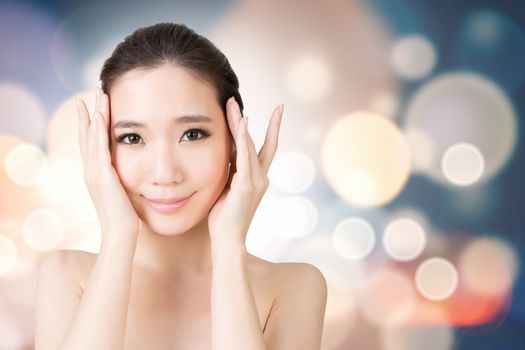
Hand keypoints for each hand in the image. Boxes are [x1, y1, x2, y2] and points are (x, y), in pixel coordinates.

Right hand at [76, 88, 140, 240]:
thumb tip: (131, 174)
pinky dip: (100, 131)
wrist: (121, 234)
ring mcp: (94, 173)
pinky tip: (101, 116)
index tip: (94, 105)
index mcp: (94, 174)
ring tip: (98, 95)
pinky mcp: (104, 177)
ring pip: (92, 137)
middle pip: (87, 135)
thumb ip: (121, 181)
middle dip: (90, 112)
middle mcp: (90, 171)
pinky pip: (100, 149)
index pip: (90, 143)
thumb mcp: (122, 193)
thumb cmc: (125, 218)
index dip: (90, 123)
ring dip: (95, 114)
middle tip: (94, 91)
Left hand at [207, 97, 283, 243]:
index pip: (265, 147)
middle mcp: (262, 177)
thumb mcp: (228, 187)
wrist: (227, 240)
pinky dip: (243, 139)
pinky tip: (242, 123)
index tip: (276, 110)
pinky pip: (245, 157)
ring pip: (250, 145)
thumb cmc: (224, 217)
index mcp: (257, 178)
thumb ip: (231, 170)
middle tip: (235, 100)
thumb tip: (226, 153)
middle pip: (257, 141)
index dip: (270, 128)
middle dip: (244, 120)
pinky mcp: (247, 185)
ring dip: (240, 123)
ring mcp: (256, 181)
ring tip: (232, 105)